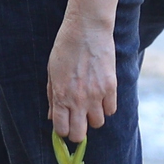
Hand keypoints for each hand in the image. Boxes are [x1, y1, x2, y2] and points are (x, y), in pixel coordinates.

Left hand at [45, 11, 118, 143]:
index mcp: (60, 96)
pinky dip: (106, 107)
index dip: (63, 131)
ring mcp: (96, 95)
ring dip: (93, 117)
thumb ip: (52, 97)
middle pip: (79, 134)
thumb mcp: (52, 72)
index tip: (65, 125)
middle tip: (78, 121)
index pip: (62, 129)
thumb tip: (52, 117)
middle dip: (77, 131)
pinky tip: (102, 96)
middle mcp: (78, 100)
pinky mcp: (111, 87)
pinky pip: (111, 110)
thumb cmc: (65, 48)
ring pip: (98, 123)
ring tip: (90, 104)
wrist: (87, 29)